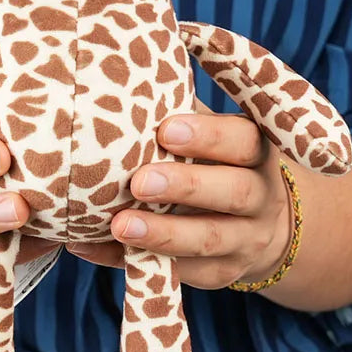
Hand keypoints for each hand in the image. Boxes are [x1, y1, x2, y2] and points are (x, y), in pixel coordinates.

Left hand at [68, 109, 293, 288]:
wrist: (260, 226)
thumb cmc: (214, 161)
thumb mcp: (210, 133)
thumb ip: (177, 110)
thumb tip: (119, 77)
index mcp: (255, 151)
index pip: (243, 140)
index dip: (209, 137)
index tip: (167, 130)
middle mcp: (259, 196)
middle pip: (233, 191)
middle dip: (186, 186)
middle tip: (139, 182)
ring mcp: (244, 240)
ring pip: (209, 240)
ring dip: (162, 234)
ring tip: (119, 226)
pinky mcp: (220, 274)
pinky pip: (179, 273)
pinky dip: (132, 261)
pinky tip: (91, 247)